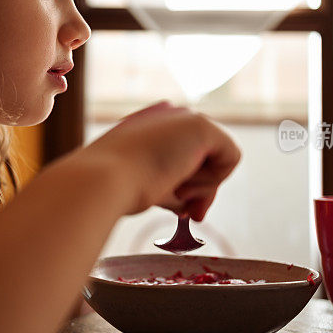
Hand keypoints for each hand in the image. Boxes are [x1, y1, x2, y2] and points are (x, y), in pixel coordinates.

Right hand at [80, 101, 240, 220]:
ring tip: (175, 195)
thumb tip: (189, 206)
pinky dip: (213, 182)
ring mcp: (185, 118)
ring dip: (203, 188)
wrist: (102, 180)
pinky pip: (230, 159)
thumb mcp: (146, 185)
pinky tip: (183, 184)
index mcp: (152, 126)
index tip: (185, 211)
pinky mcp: (202, 126)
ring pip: (218, 160)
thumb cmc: (114, 188)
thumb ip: (170, 188)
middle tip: (194, 215)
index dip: (191, 185)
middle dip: (204, 189)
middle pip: (206, 158)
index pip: (186, 156)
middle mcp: (170, 116)